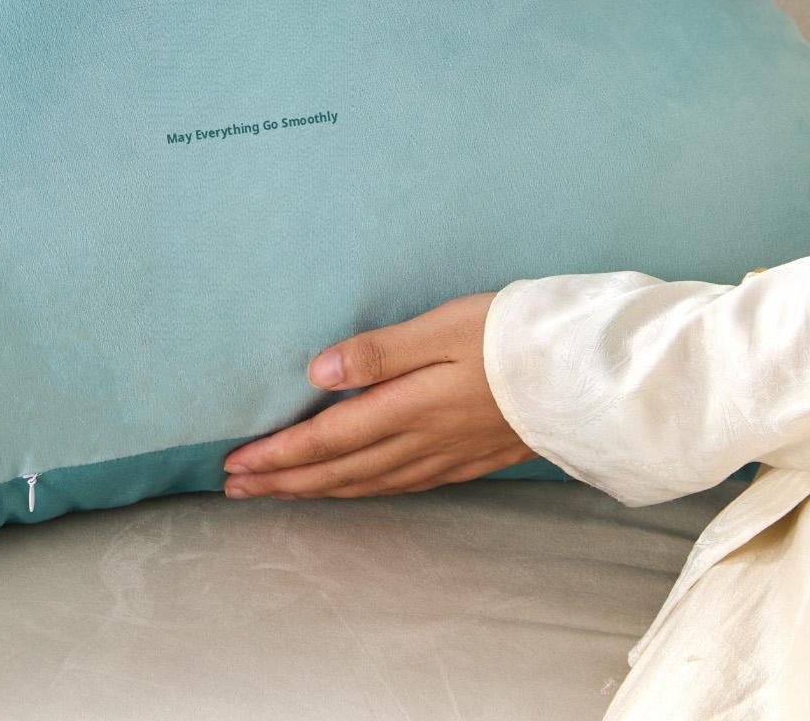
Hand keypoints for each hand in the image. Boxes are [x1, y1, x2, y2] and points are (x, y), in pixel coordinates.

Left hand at [223, 293, 532, 498]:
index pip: (326, 439)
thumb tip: (316, 373)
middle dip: (282, 481)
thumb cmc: (512, 337)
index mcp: (408, 409)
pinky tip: (352, 489)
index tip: (236, 463)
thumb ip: (378, 353)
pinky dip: (362, 491)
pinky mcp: (468, 459)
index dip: (278, 455)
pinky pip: (400, 486)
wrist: (588, 375)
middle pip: (338, 471)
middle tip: (234, 488)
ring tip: (276, 494)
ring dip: (315, 490)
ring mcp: (446, 456)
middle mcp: (421, 442)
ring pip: (366, 483)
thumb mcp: (441, 328)